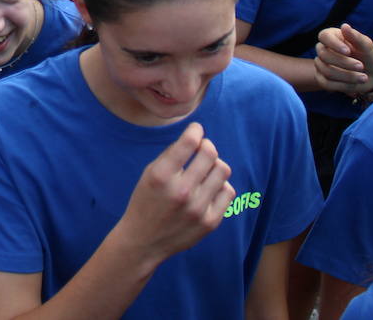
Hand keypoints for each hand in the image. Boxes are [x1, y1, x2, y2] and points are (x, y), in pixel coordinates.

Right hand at [114, 122, 235, 262]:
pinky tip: (208, 188)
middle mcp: (181, 191)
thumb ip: (172, 154)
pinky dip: (219, 185)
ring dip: (214, 165)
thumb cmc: (146, 201)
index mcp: (162, 176)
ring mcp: (198, 208)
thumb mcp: (149, 173)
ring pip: (222, 170)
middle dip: (206, 146)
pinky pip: (228, 191)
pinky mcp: (210, 222)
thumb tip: (197, 137)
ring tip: (205, 170)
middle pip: (210, 154)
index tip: (196, 130)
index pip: (189, 142)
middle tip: (201, 150)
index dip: (196, 130)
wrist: (144, 241)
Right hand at [315, 23, 372, 93]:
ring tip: (364, 77)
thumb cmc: (369, 56)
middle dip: (344, 63)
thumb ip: (356, 37)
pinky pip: (326, 83)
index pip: (324, 36)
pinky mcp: (322, 79)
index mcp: (333, 36)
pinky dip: (343, 85)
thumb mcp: (367, 47)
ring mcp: (321, 64)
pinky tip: (356, 85)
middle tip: (362, 66)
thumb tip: (344, 26)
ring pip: (326, 70)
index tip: (348, 51)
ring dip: (347, 76)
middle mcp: (324, 49)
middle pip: (324, 55)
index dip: (334, 44)